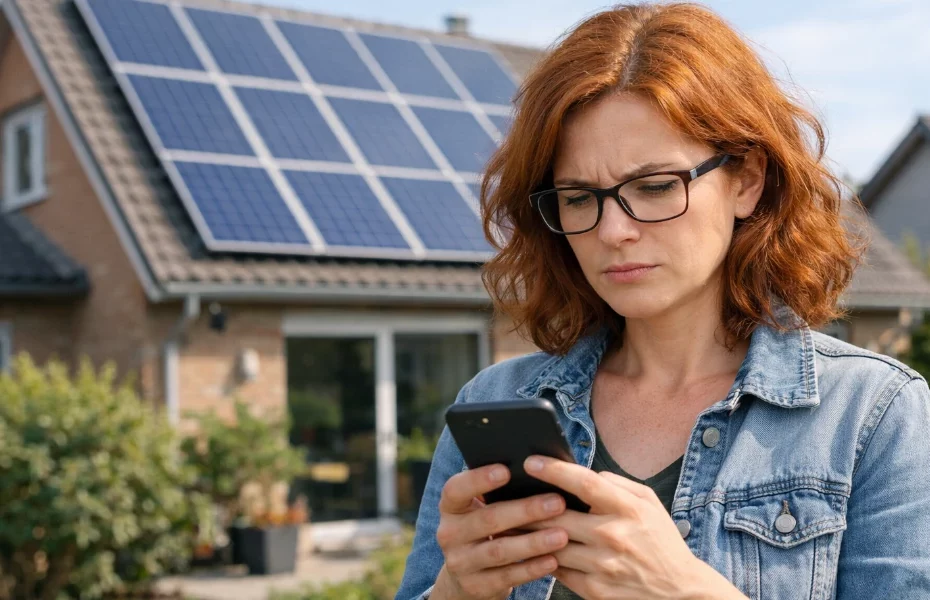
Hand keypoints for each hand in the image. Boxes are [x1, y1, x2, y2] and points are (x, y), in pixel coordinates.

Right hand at [430, 463, 570, 599]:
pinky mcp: (475, 586)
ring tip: (562, 535)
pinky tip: (553, 560)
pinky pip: (507, 577)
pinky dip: (531, 568)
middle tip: (558, 503)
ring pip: (499, 551)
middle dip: (525, 510)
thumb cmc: (485, 528)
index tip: (507, 470)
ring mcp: (460, 562)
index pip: (456, 489)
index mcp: (450, 507)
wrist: (467, 576)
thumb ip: (498, 493)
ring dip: (533, 543)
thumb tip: (538, 471)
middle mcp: (449, 533)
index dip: (479, 479)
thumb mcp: (480, 509)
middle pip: (487, 519)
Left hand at [521, 456, 748, 599]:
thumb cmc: (660, 540)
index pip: (585, 483)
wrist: (679, 591)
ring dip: (527, 534)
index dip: (555, 470)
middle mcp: (614, 536)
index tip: (531, 461)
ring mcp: (603, 566)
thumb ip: (616, 483)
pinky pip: (558, 570)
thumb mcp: (649, 503)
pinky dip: (543, 558)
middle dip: (527, 505)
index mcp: (628, 509)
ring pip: (551, 545)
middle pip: (557, 516)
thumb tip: (584, 472)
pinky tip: (531, 549)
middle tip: (506, 494)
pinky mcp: (595, 590)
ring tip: (508, 522)